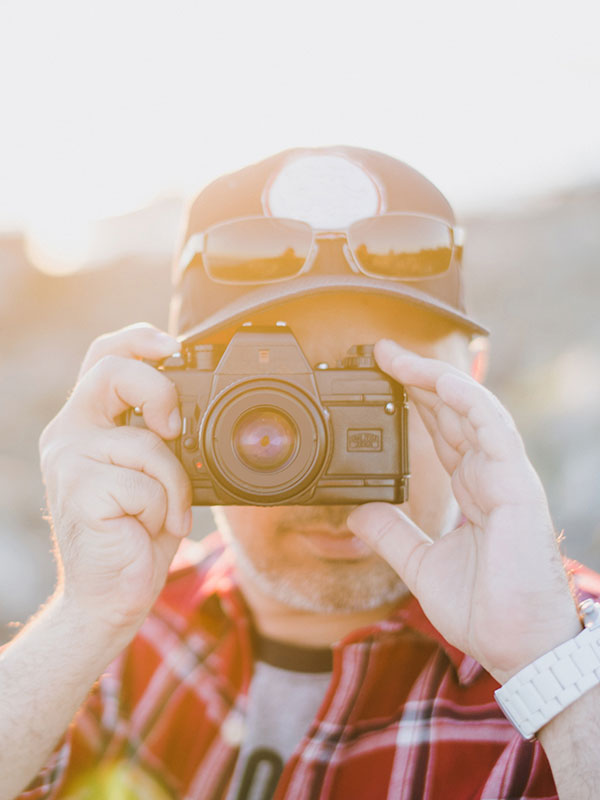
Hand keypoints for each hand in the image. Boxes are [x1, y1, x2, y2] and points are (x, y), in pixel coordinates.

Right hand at [39, 324, 191, 633]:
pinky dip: (165, 511)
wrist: (109, 597)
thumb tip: (191, 406)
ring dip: (173, 486)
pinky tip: (148, 531)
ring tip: (161, 514)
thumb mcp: (150, 474)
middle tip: (175, 429)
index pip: (102, 357)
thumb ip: (157, 435)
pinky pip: (148, 485)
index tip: (174, 346)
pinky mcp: (81, 491)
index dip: (137, 340)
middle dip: (160, 392)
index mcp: (86, 423)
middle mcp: (69, 434)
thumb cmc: (134, 534)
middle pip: (112, 371)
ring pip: (146, 443)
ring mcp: (69, 462)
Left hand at [347, 338, 580, 683]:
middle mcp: (489, 476)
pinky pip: (493, 432)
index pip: (442, 430)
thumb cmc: (484, 609)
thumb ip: (392, 534)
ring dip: (435, 379)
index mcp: (472, 490)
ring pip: (472, 411)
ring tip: (398, 357)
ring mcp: (505, 477)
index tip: (382, 378)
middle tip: (382, 353)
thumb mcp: (419, 564)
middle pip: (453, 412)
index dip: (414, 401)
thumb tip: (356, 513)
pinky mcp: (517, 487)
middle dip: (417, 378)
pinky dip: (468, 402)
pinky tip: (439, 382)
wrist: (516, 647)